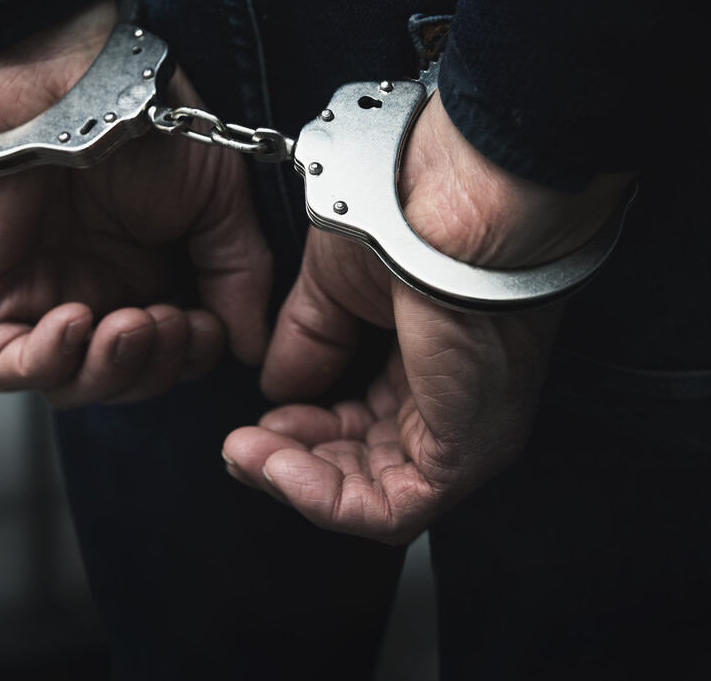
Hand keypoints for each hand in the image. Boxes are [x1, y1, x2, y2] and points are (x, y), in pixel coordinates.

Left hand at [0, 0, 271, 405]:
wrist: (66, 81)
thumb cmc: (141, 123)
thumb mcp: (219, 200)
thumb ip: (240, 274)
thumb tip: (255, 346)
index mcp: (152, 272)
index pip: (173, 354)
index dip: (194, 355)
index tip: (211, 325)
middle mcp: (99, 289)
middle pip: (127, 378)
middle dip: (158, 365)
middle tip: (173, 321)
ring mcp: (43, 296)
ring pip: (73, 384)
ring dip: (113, 370)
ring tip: (133, 321)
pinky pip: (11, 367)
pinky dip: (51, 361)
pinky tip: (79, 320)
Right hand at [222, 92, 631, 543]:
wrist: (453, 200)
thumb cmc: (407, 215)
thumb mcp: (334, 286)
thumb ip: (306, 342)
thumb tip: (274, 388)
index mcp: (434, 355)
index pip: (366, 419)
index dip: (303, 428)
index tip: (256, 420)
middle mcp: (457, 399)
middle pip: (368, 463)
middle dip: (295, 459)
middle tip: (243, 446)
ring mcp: (467, 430)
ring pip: (376, 495)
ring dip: (299, 482)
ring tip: (248, 455)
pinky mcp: (467, 453)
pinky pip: (391, 509)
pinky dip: (324, 497)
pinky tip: (277, 466)